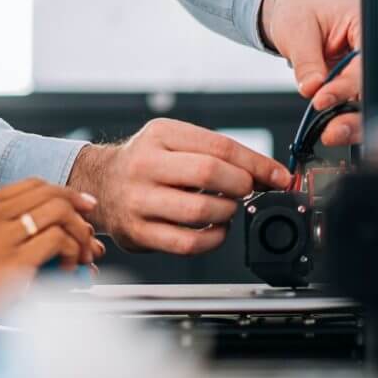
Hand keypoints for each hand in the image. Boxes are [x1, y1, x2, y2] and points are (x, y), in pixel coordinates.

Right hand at [0, 179, 102, 344]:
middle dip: (78, 209)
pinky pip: (57, 241)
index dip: (63, 192)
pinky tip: (67, 268)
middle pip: (50, 194)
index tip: (80, 204)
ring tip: (80, 254)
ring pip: (59, 213)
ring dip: (78, 233)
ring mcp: (1, 236)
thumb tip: (44, 227)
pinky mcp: (13, 262)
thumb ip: (1, 227)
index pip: (32, 184)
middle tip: (88, 230)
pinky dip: (70, 253)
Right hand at [67, 119, 290, 253]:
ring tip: (226, 208)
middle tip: (245, 190)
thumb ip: (216, 153)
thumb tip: (268, 173)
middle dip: (241, 185)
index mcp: (160, 134)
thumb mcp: (174, 141)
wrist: (100, 183)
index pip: (219, 146)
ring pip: (200, 211)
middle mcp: (145, 164)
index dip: (257, 163)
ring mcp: (139, 199)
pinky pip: (187, 243)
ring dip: (226, 213)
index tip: (278, 176)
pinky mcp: (138, 231)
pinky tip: (215, 230)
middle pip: (209, 173)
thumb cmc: (147, 162)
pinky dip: (212, 239)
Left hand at [259, 0, 377, 145]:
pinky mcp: (364, 84)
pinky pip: (365, 108)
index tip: (323, 99)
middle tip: (332, 130)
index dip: (350, 84)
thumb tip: (312, 88)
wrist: (296, 7)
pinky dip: (351, 122)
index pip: (370, 59)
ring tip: (331, 135)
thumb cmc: (301, 8)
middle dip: (360, 113)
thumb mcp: (296, 29)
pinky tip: (334, 131)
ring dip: (357, 124)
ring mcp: (375, 68)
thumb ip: (306, 61)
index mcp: (370, 23)